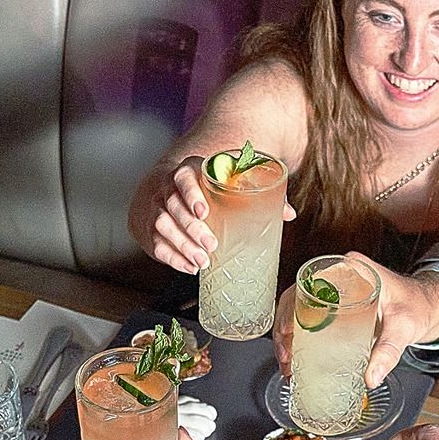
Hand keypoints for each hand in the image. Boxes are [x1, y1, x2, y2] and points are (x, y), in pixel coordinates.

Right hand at [143, 159, 295, 274]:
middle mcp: (166, 188)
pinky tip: (189, 268)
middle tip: (211, 245)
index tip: (203, 212)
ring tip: (203, 262)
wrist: (168, 190)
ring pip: (162, 226)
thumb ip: (255, 194)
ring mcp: (156, 209)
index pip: (183, 178)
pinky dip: (173, 258)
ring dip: (182, 246)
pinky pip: (157, 245)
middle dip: (190, 229)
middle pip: (172, 207)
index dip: (191, 194)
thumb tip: (288, 213)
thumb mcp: (226, 183)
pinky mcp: (151, 230)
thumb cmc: (206, 188)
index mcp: (188, 171)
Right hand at [269, 253, 438, 384]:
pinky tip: (296, 356)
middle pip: (297, 297)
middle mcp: (340, 275)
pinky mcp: (338, 304)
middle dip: (284, 328)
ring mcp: (337, 289)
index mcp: (353, 269)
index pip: (309, 283)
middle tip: (286, 358)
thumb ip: (389, 352)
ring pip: (300, 308)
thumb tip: (370, 378)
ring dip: (288, 334)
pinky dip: (300, 335)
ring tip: (288, 363)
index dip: (290, 308)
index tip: (287, 334)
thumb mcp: (404, 329)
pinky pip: (311, 315)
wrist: (429, 305)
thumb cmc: (418, 307)